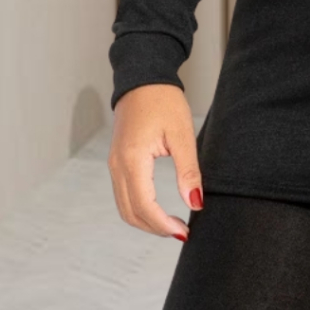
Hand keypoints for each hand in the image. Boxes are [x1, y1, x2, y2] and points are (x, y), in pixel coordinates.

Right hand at [107, 83, 203, 240]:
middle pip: (130, 212)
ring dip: (146, 220)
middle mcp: (117, 166)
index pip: (144, 205)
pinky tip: (158, 208)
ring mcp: (114, 164)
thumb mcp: (182, 134)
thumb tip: (195, 202)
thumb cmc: (164, 101)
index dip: (163, 224)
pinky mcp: (117, 161)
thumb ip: (188, 170)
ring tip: (172, 224)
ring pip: (124, 206)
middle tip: (181, 231)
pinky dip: (139, 207)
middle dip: (155, 228)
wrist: (143, 79)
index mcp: (132, 160)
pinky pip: (123, 194)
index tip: (184, 231)